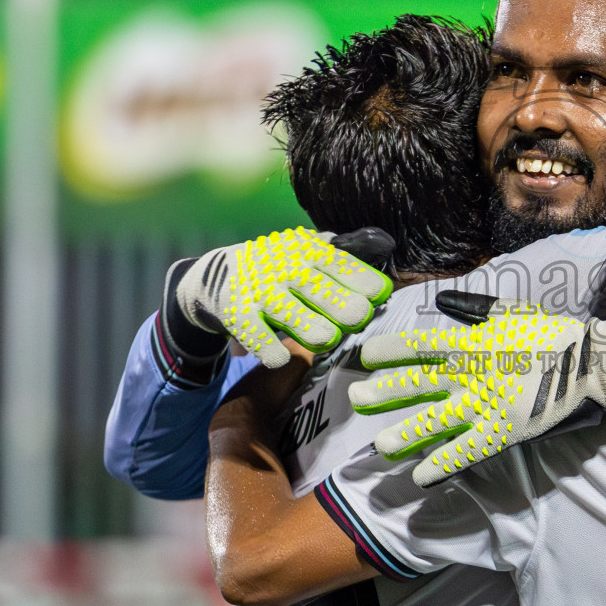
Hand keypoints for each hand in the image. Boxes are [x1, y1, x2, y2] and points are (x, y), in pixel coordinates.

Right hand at [175, 227, 392, 367]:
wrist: (218, 275)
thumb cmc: (280, 267)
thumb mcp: (307, 252)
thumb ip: (342, 256)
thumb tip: (387, 249)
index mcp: (310, 252)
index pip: (344, 266)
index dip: (365, 283)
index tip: (381, 296)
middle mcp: (288, 270)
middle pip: (324, 292)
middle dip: (344, 307)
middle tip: (357, 318)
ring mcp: (263, 293)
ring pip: (296, 317)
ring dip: (312, 329)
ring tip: (326, 338)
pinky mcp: (240, 316)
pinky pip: (259, 338)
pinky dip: (269, 348)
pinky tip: (279, 357)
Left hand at [347, 295, 605, 486]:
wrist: (591, 364)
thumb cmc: (552, 334)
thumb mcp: (511, 312)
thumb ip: (473, 309)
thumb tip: (440, 302)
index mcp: (471, 342)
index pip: (419, 345)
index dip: (387, 351)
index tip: (363, 357)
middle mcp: (470, 375)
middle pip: (416, 385)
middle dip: (383, 393)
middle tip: (355, 402)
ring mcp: (484, 406)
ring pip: (432, 423)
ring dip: (403, 435)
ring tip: (380, 446)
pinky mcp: (501, 433)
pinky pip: (463, 453)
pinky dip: (439, 466)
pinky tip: (419, 478)